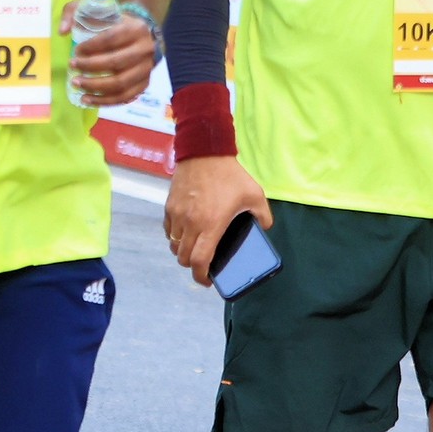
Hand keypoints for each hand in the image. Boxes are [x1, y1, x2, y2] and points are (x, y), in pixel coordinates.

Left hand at [68, 9, 157, 108]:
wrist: (139, 35)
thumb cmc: (113, 23)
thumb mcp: (94, 10)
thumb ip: (73, 13)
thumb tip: (62, 32)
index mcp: (136, 28)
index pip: (111, 39)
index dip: (91, 47)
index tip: (76, 52)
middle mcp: (145, 49)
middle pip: (115, 63)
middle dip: (90, 67)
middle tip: (72, 67)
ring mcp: (146, 69)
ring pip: (120, 83)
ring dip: (95, 87)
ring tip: (76, 84)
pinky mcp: (144, 84)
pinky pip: (124, 97)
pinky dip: (104, 101)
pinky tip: (87, 99)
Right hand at [166, 155, 270, 284]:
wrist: (204, 151)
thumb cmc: (230, 174)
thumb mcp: (255, 194)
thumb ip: (263, 215)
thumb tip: (264, 228)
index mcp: (211, 224)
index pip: (199, 261)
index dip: (201, 277)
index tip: (207, 280)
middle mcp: (190, 223)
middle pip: (183, 258)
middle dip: (193, 266)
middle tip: (203, 264)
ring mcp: (177, 215)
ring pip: (174, 245)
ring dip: (183, 251)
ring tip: (194, 247)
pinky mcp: (169, 206)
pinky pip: (168, 230)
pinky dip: (175, 237)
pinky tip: (186, 232)